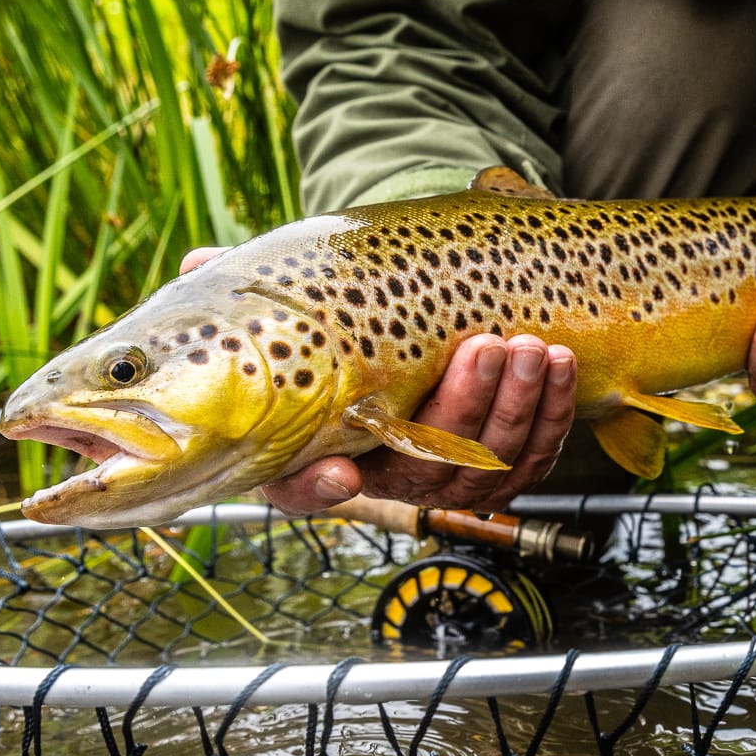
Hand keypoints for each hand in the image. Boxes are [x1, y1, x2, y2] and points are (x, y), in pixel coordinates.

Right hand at [179, 247, 577, 511]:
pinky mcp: (494, 466)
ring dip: (518, 407)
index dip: (318, 490)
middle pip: (423, 469)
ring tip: (533, 347)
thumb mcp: (289, 300)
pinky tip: (559, 368)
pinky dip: (552, 415)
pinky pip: (531, 458)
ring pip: (485, 465)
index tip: (340, 474)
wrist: (402, 320)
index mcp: (313, 449)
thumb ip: (242, 288)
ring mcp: (441, 473)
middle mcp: (379, 473)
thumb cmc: (339, 321)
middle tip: (489, 347)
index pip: (302, 488)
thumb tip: (196, 266)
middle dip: (464, 408)